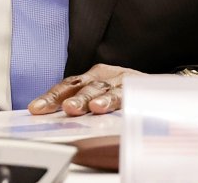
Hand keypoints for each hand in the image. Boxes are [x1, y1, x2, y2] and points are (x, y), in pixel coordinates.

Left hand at [26, 63, 144, 115]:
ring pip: (105, 88)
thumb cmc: (125, 93)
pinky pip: (128, 93)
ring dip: (96, 98)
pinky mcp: (139, 86)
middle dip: (72, 97)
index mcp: (92, 77)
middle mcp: (105, 76)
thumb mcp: (102, 96)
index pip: (67, 85)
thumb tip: (57, 121)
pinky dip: (118, 100)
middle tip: (65, 108)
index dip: (51, 96)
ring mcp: (122, 80)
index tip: (36, 108)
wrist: (161, 87)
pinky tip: (110, 107)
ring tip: (91, 108)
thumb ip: (83, 107)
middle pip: (83, 85)